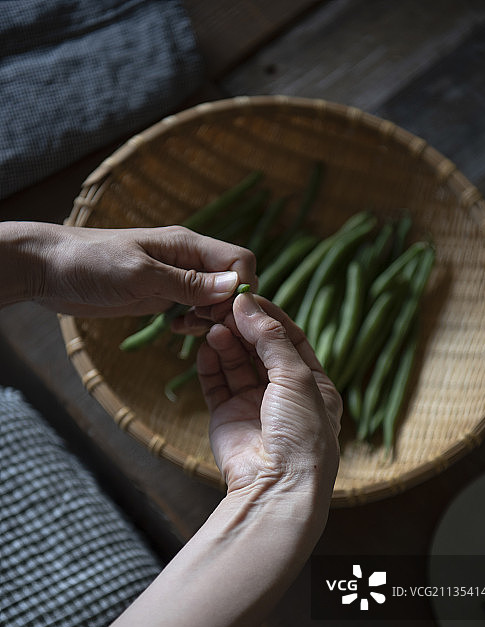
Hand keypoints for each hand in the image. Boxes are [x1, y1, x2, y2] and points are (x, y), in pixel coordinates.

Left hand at [2, 222, 255, 315]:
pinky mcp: (160, 296)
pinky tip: (175, 330)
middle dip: (226, 308)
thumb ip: (187, 283)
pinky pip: (193, 310)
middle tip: (202, 325)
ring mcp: (174, 279)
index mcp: (187, 245)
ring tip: (187, 329)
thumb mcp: (141, 275)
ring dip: (210, 318)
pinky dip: (193, 322)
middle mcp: (186, 260)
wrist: (49, 270)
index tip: (222, 313)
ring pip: (214, 299)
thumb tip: (233, 287)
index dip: (241, 288)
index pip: (239, 260)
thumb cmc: (91, 263)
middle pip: (231, 282)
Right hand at [197, 292, 340, 496]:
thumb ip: (272, 339)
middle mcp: (283, 394)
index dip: (269, 317)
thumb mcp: (296, 377)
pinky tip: (204, 347)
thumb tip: (247, 304)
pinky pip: (216, 384)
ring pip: (236, 363)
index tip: (247, 296)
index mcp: (313, 385)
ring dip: (225, 342)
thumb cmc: (302, 434)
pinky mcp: (227, 418)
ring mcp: (254, 406)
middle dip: (242, 327)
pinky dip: (209, 364)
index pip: (289, 339)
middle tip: (223, 308)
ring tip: (212, 327)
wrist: (278, 486)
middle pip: (259, 349)